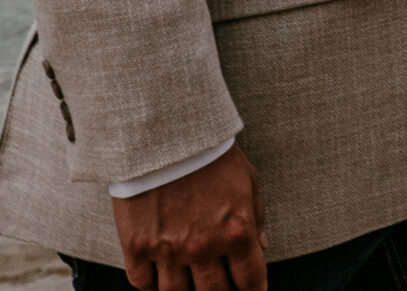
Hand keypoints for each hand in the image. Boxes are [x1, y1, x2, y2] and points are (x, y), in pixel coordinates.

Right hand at [112, 141, 265, 289]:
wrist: (165, 138)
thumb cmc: (212, 157)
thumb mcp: (248, 183)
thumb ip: (256, 220)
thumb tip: (261, 248)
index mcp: (236, 232)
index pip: (250, 281)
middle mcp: (203, 248)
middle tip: (222, 289)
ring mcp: (167, 251)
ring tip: (191, 286)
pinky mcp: (136, 247)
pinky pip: (143, 284)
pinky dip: (152, 286)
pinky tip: (160, 278)